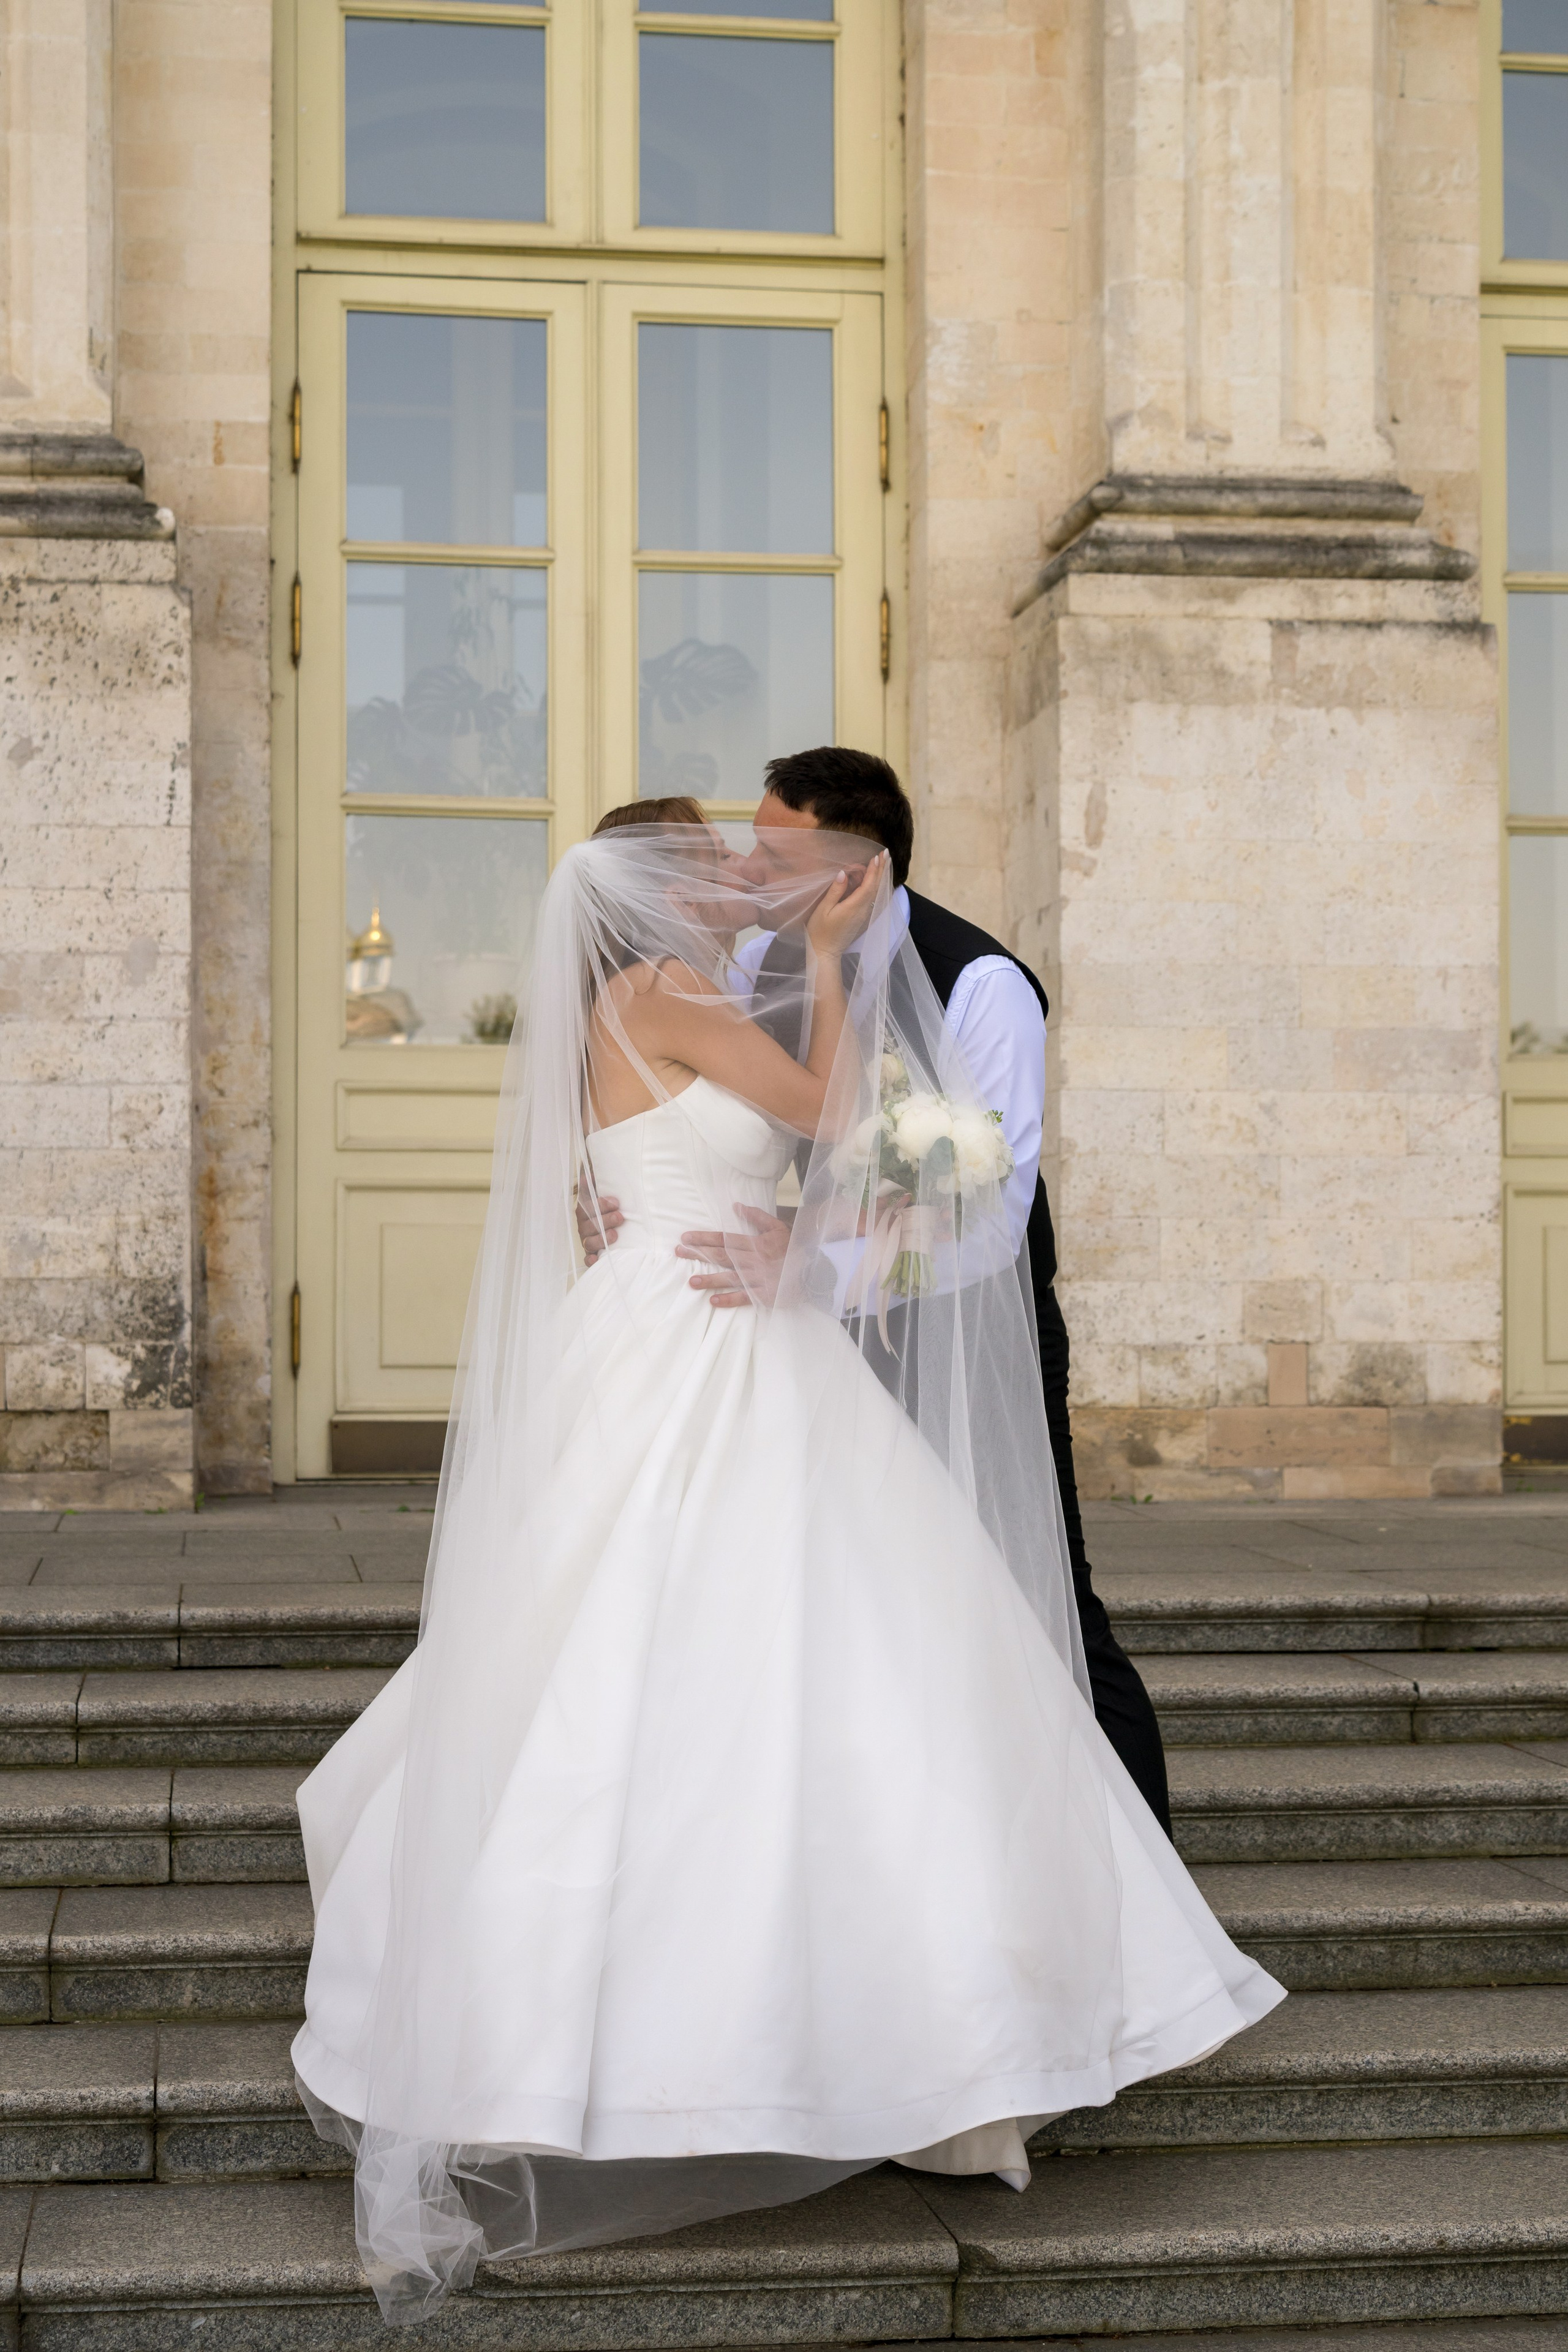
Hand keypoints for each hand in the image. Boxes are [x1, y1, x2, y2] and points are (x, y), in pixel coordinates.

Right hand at [577, 1183, 622, 1265]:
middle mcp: (584, 1224)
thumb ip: (599, 1181)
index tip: (616, 1202)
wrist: (609, 1218)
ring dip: (601, 1239)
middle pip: (590, 1224)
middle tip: (620, 1217)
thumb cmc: (610, 1205)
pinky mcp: (591, 1253)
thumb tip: (593, 1172)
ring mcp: (586, 1239)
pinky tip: (596, 1259)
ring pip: (589, 1241)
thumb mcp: (604, 1190)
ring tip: (615, 1235)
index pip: (588, 1205)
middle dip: (605, 1221)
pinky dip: (591, 1260)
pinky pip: (587, 1258)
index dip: (601, 1204)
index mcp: (585, 1208)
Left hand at [675, 1206, 792, 1308]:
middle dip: (698, 1254)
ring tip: (691, 1282)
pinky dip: (729, 1299)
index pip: (724, 1239)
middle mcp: (753, 1260)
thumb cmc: (794, 1247)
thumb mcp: (777, 1227)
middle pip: (721, 1256)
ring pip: (730, 1278)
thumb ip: (757, 1216)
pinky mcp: (764, 1295)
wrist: (815, 1268)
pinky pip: (744, 1297)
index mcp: (755, 1243)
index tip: (685, 1238)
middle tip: (678, 1253)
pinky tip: (713, 1301)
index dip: (704, 1238)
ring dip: (709, 1279)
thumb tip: (736, 1206)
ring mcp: (758, 1278)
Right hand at [804, 851, 887, 959]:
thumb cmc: (820, 931)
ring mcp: (863, 915)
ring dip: (879, 876)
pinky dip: (874, 886)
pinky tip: (873, 879)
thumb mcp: (823, 910)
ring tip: (881, 862)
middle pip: (876, 887)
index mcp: (854, 907)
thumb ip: (835, 891)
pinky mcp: (861, 917)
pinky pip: (871, 898)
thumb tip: (843, 874)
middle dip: (881, 869)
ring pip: (875, 892)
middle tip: (885, 853)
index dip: (874, 870)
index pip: (868, 885)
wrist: (825, 952)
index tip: (877, 856)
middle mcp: (863, 911)